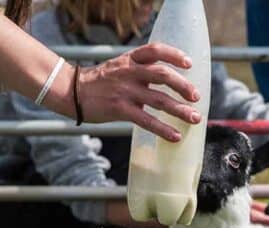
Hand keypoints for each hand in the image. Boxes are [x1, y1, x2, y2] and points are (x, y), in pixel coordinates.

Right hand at [77, 43, 201, 141]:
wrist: (72, 91)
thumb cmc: (101, 81)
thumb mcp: (120, 66)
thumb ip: (141, 70)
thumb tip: (169, 80)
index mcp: (130, 59)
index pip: (155, 50)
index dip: (174, 55)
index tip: (189, 63)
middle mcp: (129, 72)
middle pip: (162, 75)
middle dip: (183, 86)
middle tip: (196, 96)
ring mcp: (125, 91)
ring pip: (159, 100)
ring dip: (180, 110)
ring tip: (195, 118)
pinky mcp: (120, 109)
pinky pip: (146, 120)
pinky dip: (163, 129)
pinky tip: (175, 136)